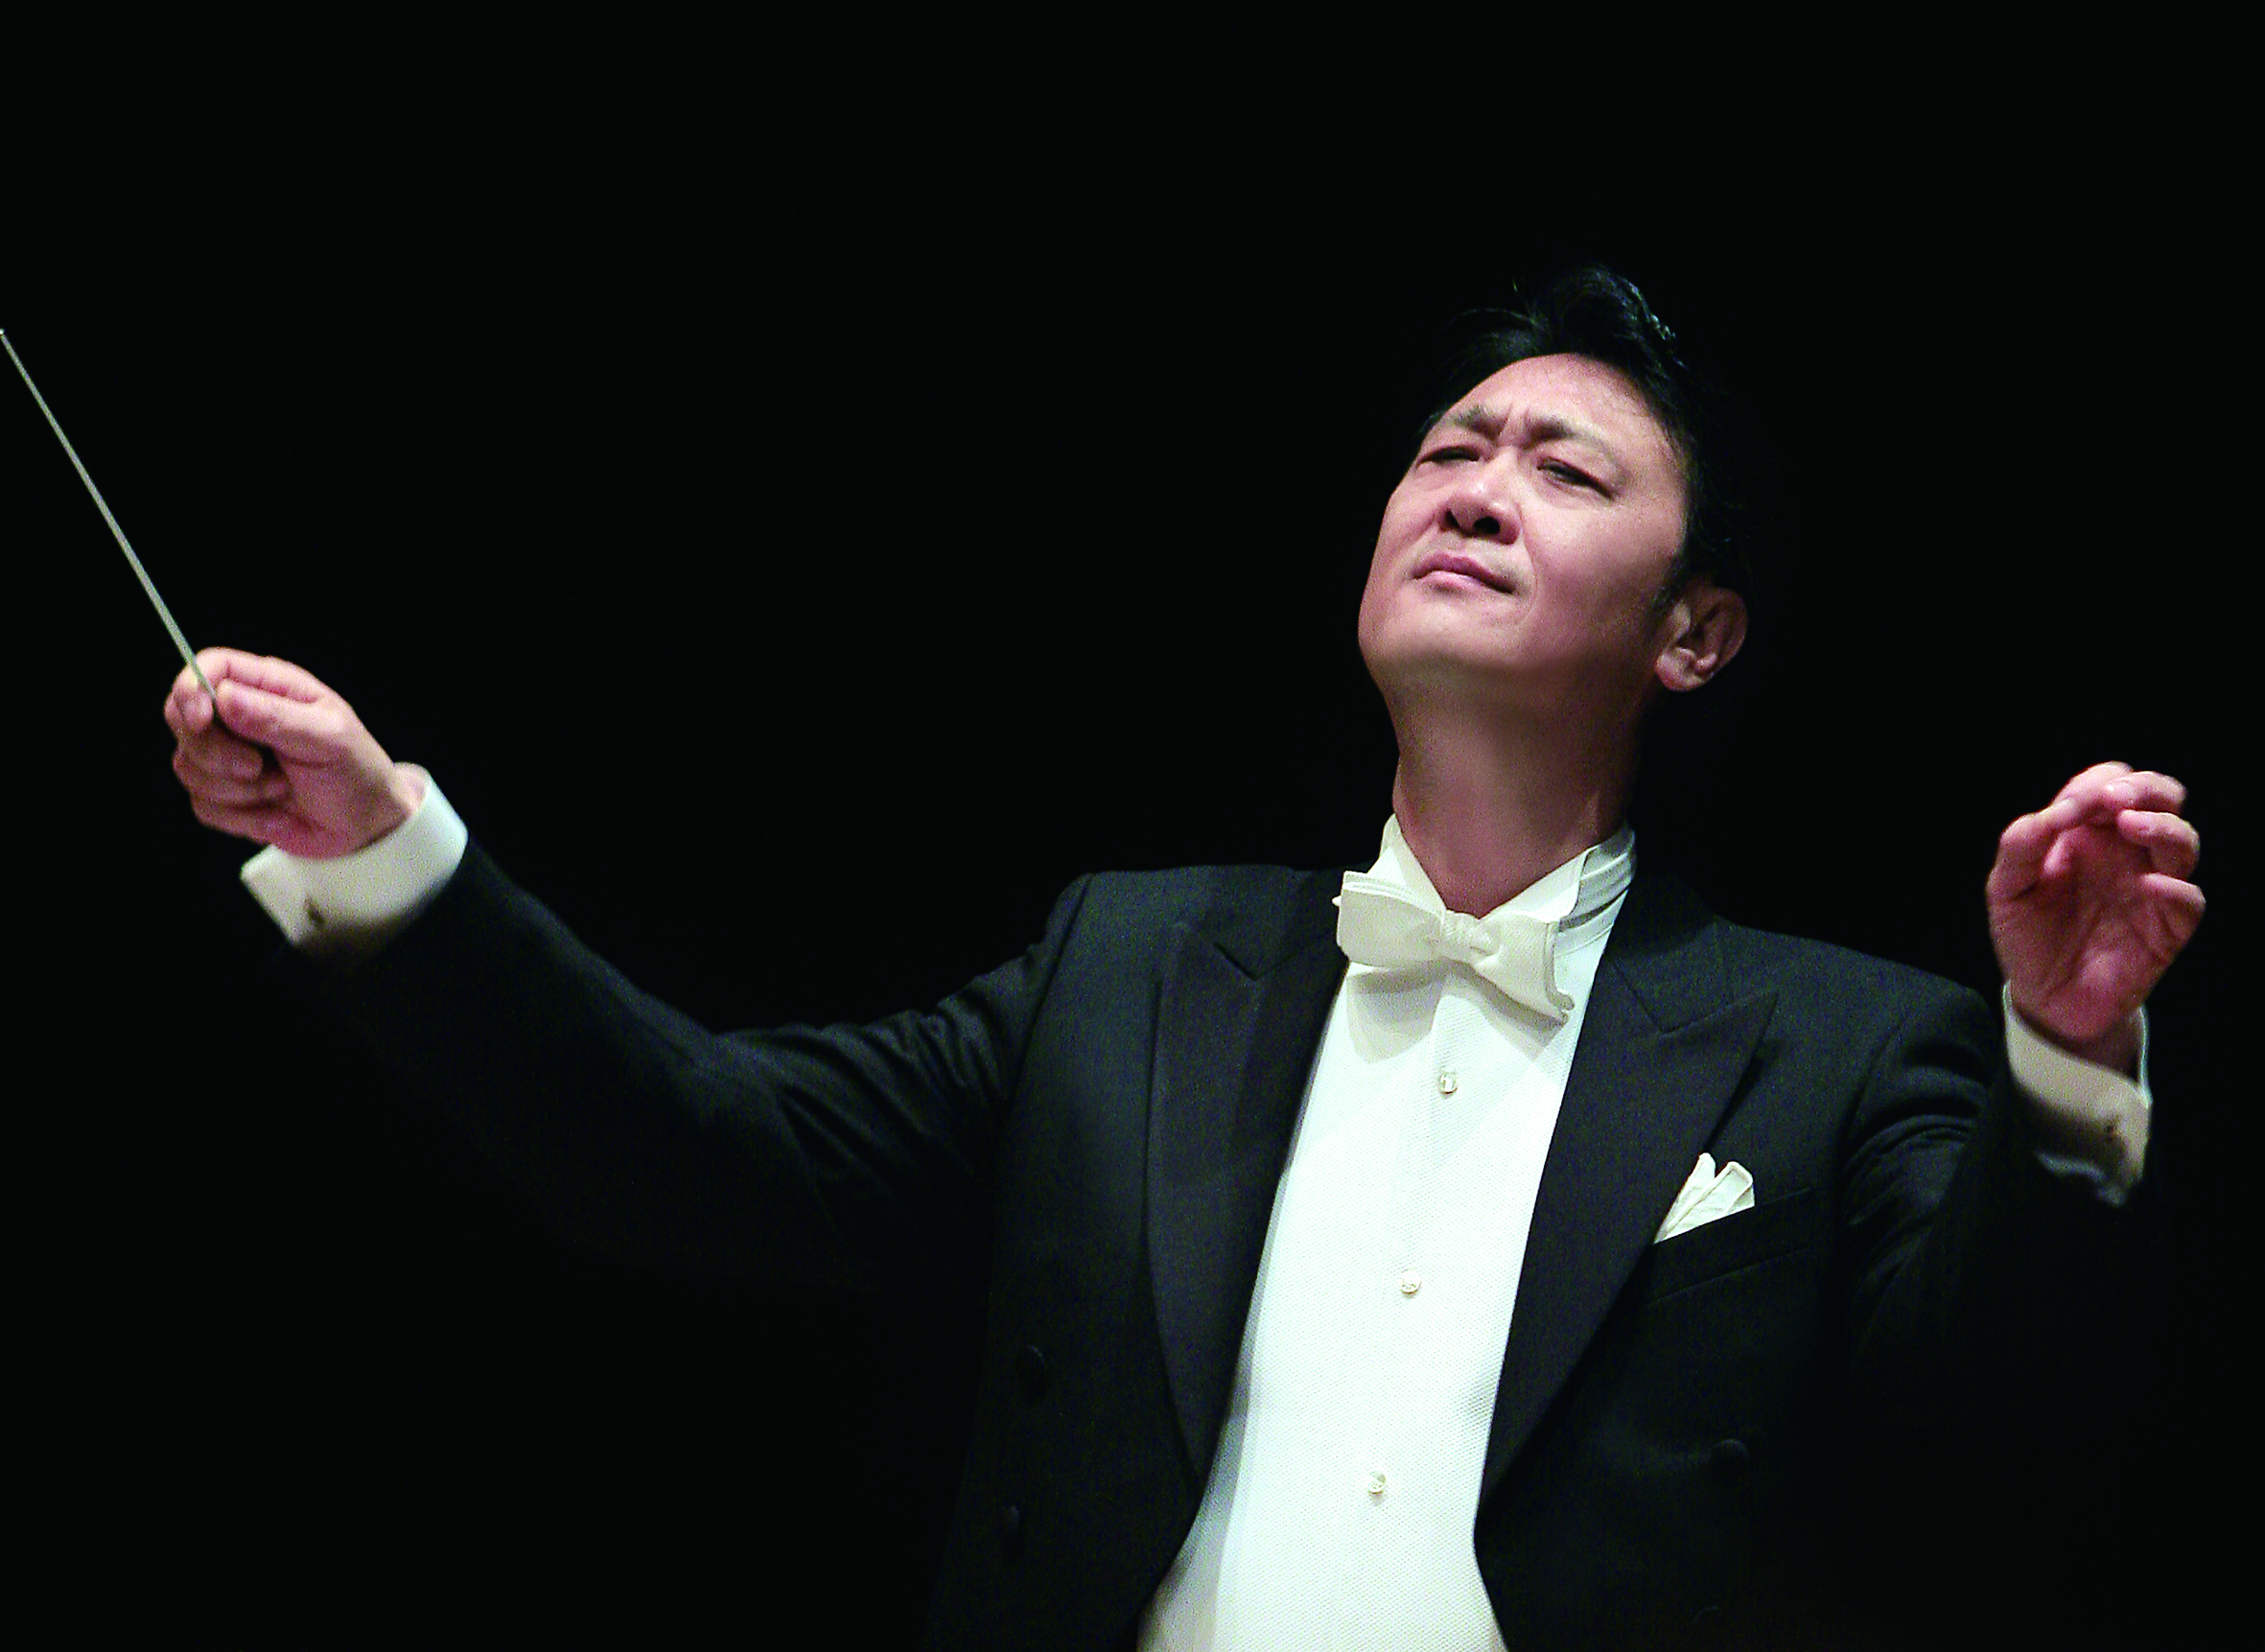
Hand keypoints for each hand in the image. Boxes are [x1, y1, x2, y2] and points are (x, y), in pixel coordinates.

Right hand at [165, 648, 423, 858]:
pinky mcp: (225, 794)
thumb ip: (277, 717)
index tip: (201, 721)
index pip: (207, 668)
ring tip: (281, 788)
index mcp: (270, 687)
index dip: (191, 690)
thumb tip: (224, 697)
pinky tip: (277, 812)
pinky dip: (241, 816)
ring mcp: (228, 755)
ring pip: (187, 765)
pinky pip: (202, 804)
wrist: (365, 826)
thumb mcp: (330, 739)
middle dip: (215, 752)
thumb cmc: (357, 771)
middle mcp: (241, 716)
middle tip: (258, 768)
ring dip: (236, 790)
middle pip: (182, 717)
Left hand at [1987, 762, 2202, 1067]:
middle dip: (2145, 789)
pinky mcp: (2167, 927)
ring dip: (2163, 827)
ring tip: (2131, 826)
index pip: (2109, 784)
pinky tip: (2149, 885)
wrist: (2043, 997)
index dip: (2099, 783)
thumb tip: (2058, 811)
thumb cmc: (2028, 934)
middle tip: (2115, 800)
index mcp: (2088, 833)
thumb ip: (2021, 844)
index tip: (2075, 803)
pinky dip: (2175, 887)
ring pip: (2183, 841)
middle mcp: (2126, 852)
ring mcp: (2151, 886)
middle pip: (2161, 798)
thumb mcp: (2006, 887)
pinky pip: (2189, 900)